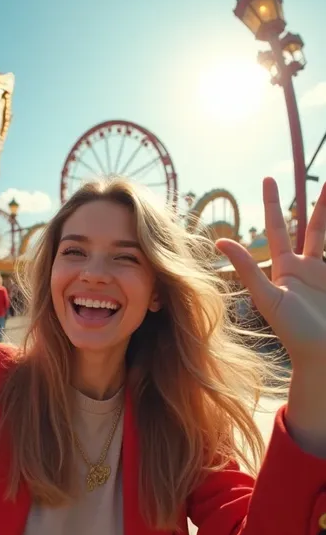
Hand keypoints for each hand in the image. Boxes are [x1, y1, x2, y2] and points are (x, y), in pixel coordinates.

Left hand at [216, 178, 325, 367]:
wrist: (322, 355)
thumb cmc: (293, 332)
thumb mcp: (268, 298)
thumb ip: (247, 268)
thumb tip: (219, 241)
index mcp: (284, 269)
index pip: (276, 227)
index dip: (272, 204)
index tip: (269, 179)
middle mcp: (305, 268)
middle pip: (312, 227)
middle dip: (316, 204)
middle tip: (321, 181)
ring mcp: (323, 275)